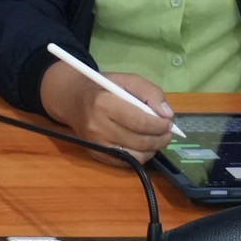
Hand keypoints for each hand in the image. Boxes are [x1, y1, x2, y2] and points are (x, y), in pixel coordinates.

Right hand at [39, 62, 174, 163]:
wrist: (71, 98)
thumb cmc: (102, 87)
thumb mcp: (125, 79)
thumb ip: (150, 92)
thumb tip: (167, 115)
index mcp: (103, 103)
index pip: (139, 121)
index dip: (160, 125)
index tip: (169, 122)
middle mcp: (97, 126)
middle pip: (140, 141)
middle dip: (161, 138)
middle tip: (167, 132)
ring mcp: (96, 143)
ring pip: (136, 155)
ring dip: (153, 149)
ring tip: (156, 138)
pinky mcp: (97, 155)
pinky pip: (127, 162)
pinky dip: (140, 155)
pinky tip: (142, 144)